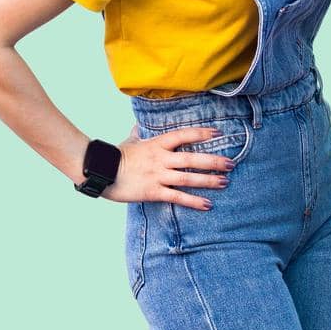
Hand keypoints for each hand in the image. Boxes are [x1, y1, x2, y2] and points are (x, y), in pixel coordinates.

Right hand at [98, 127, 234, 208]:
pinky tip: (207, 205)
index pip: (184, 135)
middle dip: (213, 161)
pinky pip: (177, 197)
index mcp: (157, 143)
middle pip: (192, 158)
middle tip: (231, 163)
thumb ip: (137, 133)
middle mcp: (160, 158)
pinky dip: (193, 201)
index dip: (202, 133)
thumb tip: (137, 125)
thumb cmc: (115, 155)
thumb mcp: (129, 141)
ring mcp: (157, 175)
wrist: (99, 170)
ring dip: (208, 180)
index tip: (218, 133)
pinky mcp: (153, 191)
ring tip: (224, 182)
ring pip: (188, 178)